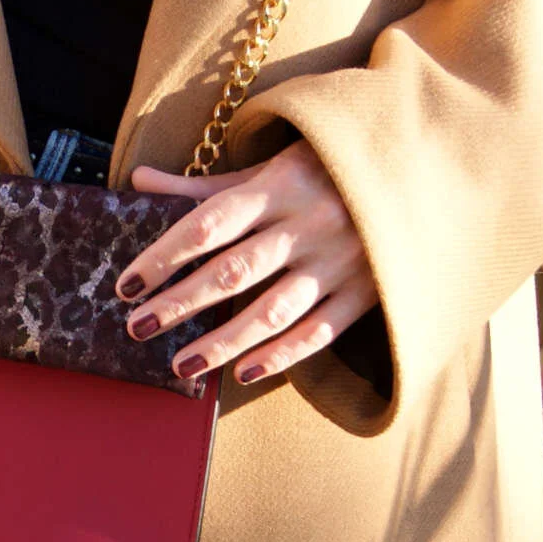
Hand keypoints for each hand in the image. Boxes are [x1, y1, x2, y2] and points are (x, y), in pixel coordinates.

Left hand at [114, 141, 372, 385]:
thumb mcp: (268, 167)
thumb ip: (204, 185)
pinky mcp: (364, 293)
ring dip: (223, 341)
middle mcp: (309, 224)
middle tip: (138, 327)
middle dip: (181, 303)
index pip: (209, 224)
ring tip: (180, 364)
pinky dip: (280, 356)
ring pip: (273, 310)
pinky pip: (318, 332)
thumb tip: (140, 182)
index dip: (165, 256)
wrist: (415, 173)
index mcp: (279, 185)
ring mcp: (339, 262)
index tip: (127, 284)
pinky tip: (242, 373)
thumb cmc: (324, 172)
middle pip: (235, 271)